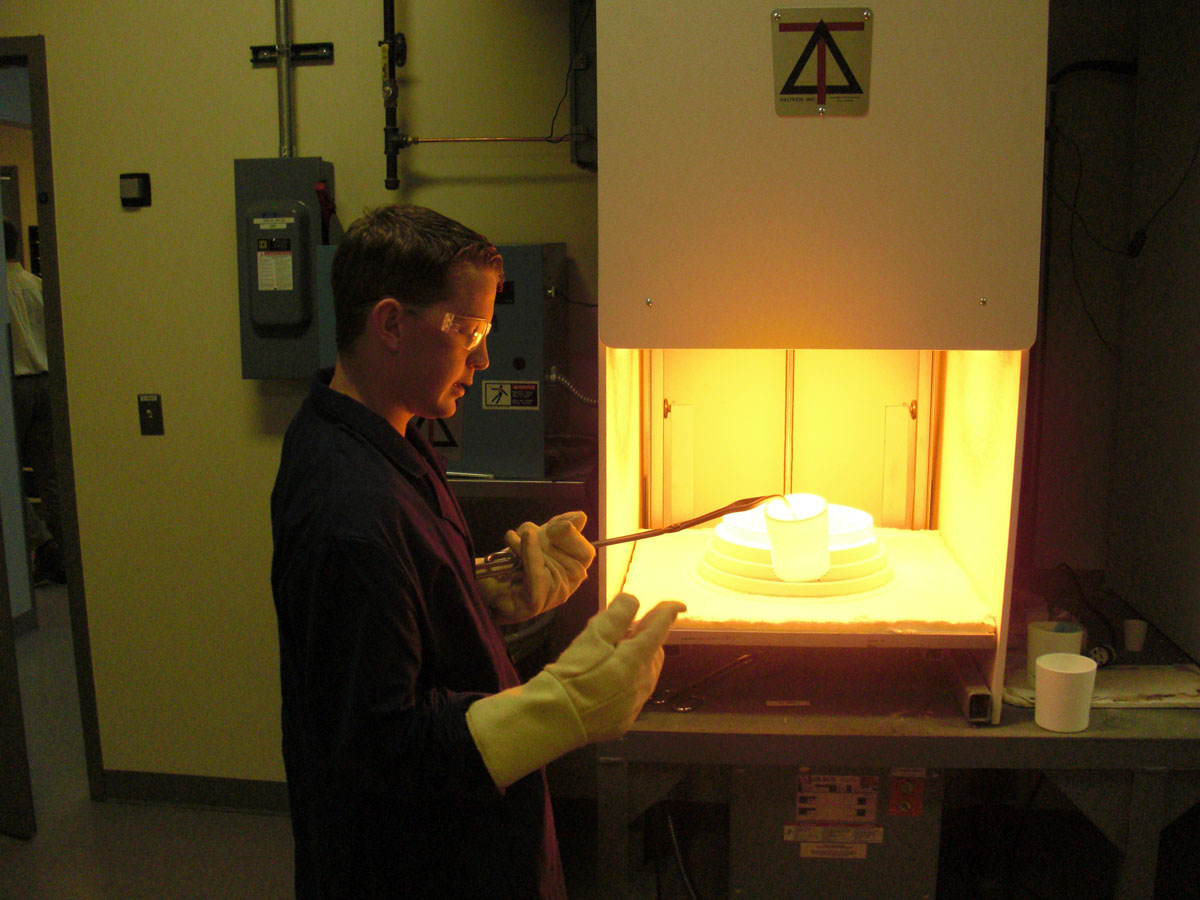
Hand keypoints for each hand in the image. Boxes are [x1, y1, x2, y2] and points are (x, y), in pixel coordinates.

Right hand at [466, 593, 685, 787]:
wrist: (553, 719)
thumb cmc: (571, 674)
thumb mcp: (592, 637)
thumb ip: (617, 616)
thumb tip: (633, 601)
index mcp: (637, 659)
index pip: (660, 629)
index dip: (668, 613)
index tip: (678, 605)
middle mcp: (643, 684)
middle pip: (653, 654)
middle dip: (645, 640)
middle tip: (623, 634)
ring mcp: (634, 705)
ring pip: (645, 676)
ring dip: (636, 662)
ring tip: (612, 657)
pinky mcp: (623, 721)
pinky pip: (633, 696)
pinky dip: (626, 683)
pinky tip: (604, 683)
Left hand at [479, 511, 594, 622]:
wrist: (479, 581)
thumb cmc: (508, 563)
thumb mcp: (537, 538)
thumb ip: (559, 528)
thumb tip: (581, 516)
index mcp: (569, 572)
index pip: (586, 553)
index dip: (573, 536)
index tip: (557, 525)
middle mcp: (564, 588)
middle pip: (569, 559)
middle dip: (548, 539)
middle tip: (527, 531)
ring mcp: (550, 599)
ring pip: (551, 565)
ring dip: (529, 546)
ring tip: (512, 539)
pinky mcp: (533, 603)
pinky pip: (538, 574)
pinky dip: (529, 554)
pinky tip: (513, 539)